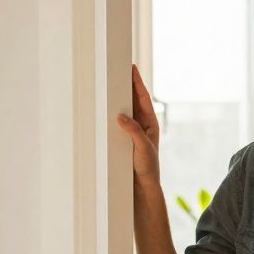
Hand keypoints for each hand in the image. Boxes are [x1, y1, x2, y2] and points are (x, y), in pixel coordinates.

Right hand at [116, 64, 160, 182]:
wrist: (143, 186)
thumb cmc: (148, 167)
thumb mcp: (142, 147)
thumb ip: (133, 131)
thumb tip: (120, 116)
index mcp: (150, 123)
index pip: (143, 97)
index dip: (137, 82)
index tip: (131, 67)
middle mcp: (142, 124)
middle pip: (133, 100)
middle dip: (126, 85)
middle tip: (117, 69)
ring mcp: (132, 131)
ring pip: (124, 109)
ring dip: (117, 97)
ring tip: (108, 83)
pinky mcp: (123, 139)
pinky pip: (117, 122)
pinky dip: (110, 113)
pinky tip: (102, 107)